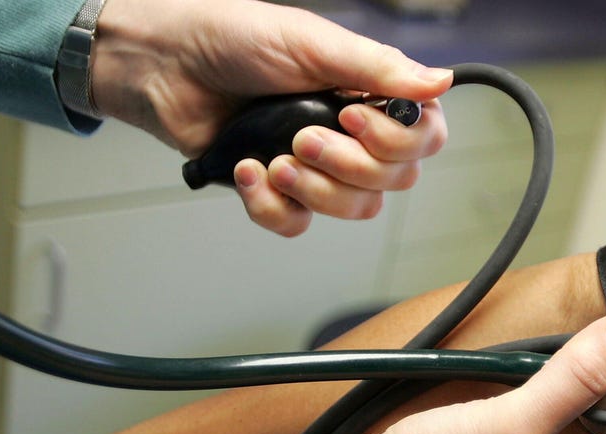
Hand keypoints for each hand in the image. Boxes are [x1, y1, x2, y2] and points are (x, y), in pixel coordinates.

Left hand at [91, 0, 451, 235]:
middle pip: (394, 180)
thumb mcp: (312, 44)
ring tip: (274, 158)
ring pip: (354, 208)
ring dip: (314, 189)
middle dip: (348, 165)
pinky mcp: (280, 191)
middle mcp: (353, 134)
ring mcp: (318, 166)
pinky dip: (270, 204)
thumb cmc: (233, 38)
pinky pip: (298, 224)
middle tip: (302, 135)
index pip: (424, 138)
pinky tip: (247, 170)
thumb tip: (442, 81)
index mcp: (371, 94)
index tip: (352, 117)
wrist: (163, 65)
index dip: (398, 142)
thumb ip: (377, 68)